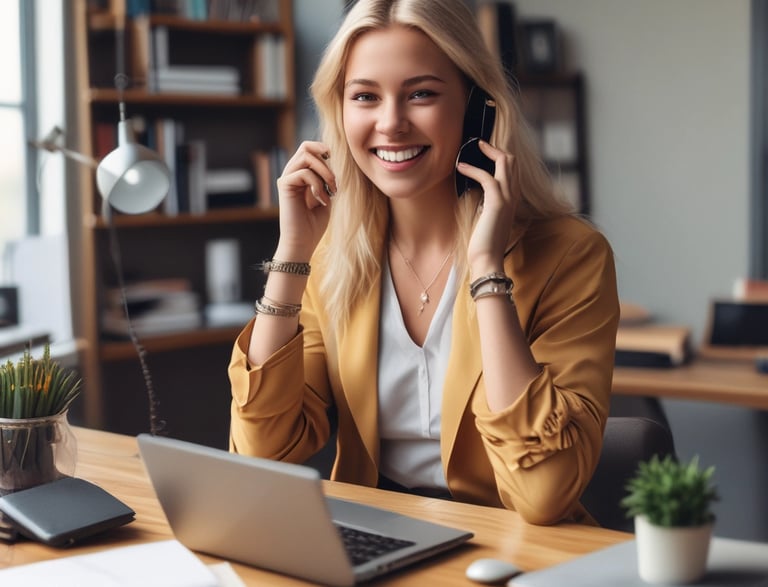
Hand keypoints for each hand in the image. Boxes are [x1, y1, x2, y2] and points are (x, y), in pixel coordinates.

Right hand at [273, 141, 336, 260]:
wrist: (302, 243)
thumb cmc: (314, 225)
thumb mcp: (326, 196)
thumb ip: (326, 178)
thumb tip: (329, 159)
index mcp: (300, 175)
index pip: (308, 149)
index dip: (323, 150)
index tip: (334, 164)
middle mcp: (291, 174)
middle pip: (306, 147)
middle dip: (326, 162)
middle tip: (334, 184)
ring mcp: (286, 178)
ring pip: (306, 156)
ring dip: (324, 172)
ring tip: (330, 191)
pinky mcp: (284, 185)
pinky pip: (305, 173)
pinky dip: (318, 184)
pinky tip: (321, 199)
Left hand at [457, 140, 519, 274]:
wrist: (488, 260)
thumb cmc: (484, 244)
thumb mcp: (487, 219)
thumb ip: (486, 205)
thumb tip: (478, 195)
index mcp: (511, 200)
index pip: (512, 170)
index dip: (500, 157)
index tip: (485, 151)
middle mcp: (513, 196)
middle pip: (512, 161)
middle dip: (497, 149)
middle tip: (480, 144)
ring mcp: (507, 198)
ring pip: (506, 162)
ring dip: (489, 151)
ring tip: (474, 146)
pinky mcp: (497, 203)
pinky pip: (487, 177)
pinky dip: (473, 169)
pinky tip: (462, 167)